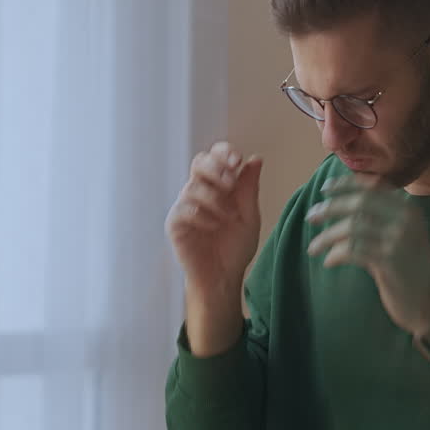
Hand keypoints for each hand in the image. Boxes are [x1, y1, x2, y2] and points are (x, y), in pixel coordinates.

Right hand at [165, 142, 263, 290]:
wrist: (222, 276)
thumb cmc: (234, 247)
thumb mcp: (249, 216)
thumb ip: (249, 189)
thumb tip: (255, 159)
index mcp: (218, 186)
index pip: (215, 157)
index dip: (223, 152)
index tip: (236, 160)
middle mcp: (199, 191)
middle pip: (199, 162)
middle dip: (216, 168)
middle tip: (230, 183)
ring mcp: (185, 206)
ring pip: (193, 187)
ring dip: (215, 200)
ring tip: (228, 218)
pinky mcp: (175, 224)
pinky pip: (184, 209)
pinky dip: (202, 216)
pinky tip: (213, 227)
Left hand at [305, 175, 429, 335]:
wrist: (428, 302)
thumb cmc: (407, 267)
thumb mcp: (400, 236)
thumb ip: (379, 218)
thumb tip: (338, 203)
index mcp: (409, 209)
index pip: (374, 187)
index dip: (346, 185)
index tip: (324, 189)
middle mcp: (406, 220)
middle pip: (359, 204)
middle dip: (330, 208)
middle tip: (310, 216)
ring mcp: (399, 240)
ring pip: (352, 228)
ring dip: (327, 237)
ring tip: (313, 248)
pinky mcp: (389, 261)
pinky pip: (352, 251)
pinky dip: (335, 255)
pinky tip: (329, 262)